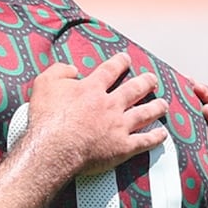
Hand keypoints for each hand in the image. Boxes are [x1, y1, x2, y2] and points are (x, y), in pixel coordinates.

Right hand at [27, 52, 167, 177]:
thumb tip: (72, 69)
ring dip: (156, 107)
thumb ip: (59, 71)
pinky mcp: (122, 147)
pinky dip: (155, 138)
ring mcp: (119, 126)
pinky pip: (144, 141)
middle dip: (145, 82)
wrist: (53, 148)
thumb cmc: (47, 118)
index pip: (110, 70)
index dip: (119, 62)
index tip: (125, 58)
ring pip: (144, 113)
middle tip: (152, 79)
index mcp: (92, 89)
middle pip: (134, 89)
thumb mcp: (44, 84)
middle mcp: (110, 104)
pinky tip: (162, 135)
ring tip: (163, 104)